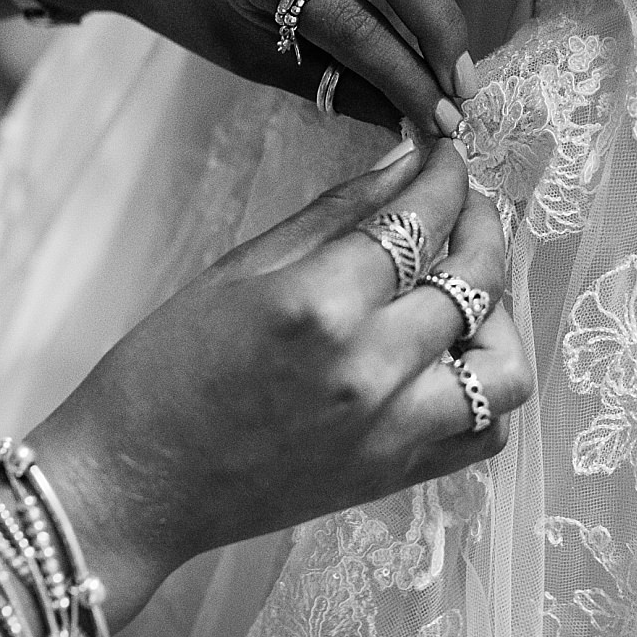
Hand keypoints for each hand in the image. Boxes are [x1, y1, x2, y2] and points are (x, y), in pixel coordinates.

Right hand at [27, 141, 531, 628]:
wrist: (133, 484)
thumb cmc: (166, 368)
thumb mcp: (241, 268)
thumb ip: (336, 214)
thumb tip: (405, 163)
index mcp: (320, 303)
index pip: (421, 217)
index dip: (445, 173)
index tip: (446, 153)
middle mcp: (370, 368)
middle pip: (476, 277)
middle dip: (482, 221)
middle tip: (463, 202)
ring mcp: (392, 431)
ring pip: (504, 364)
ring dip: (502, 312)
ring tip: (468, 286)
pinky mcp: (396, 475)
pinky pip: (484, 432)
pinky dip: (486, 389)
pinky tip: (456, 355)